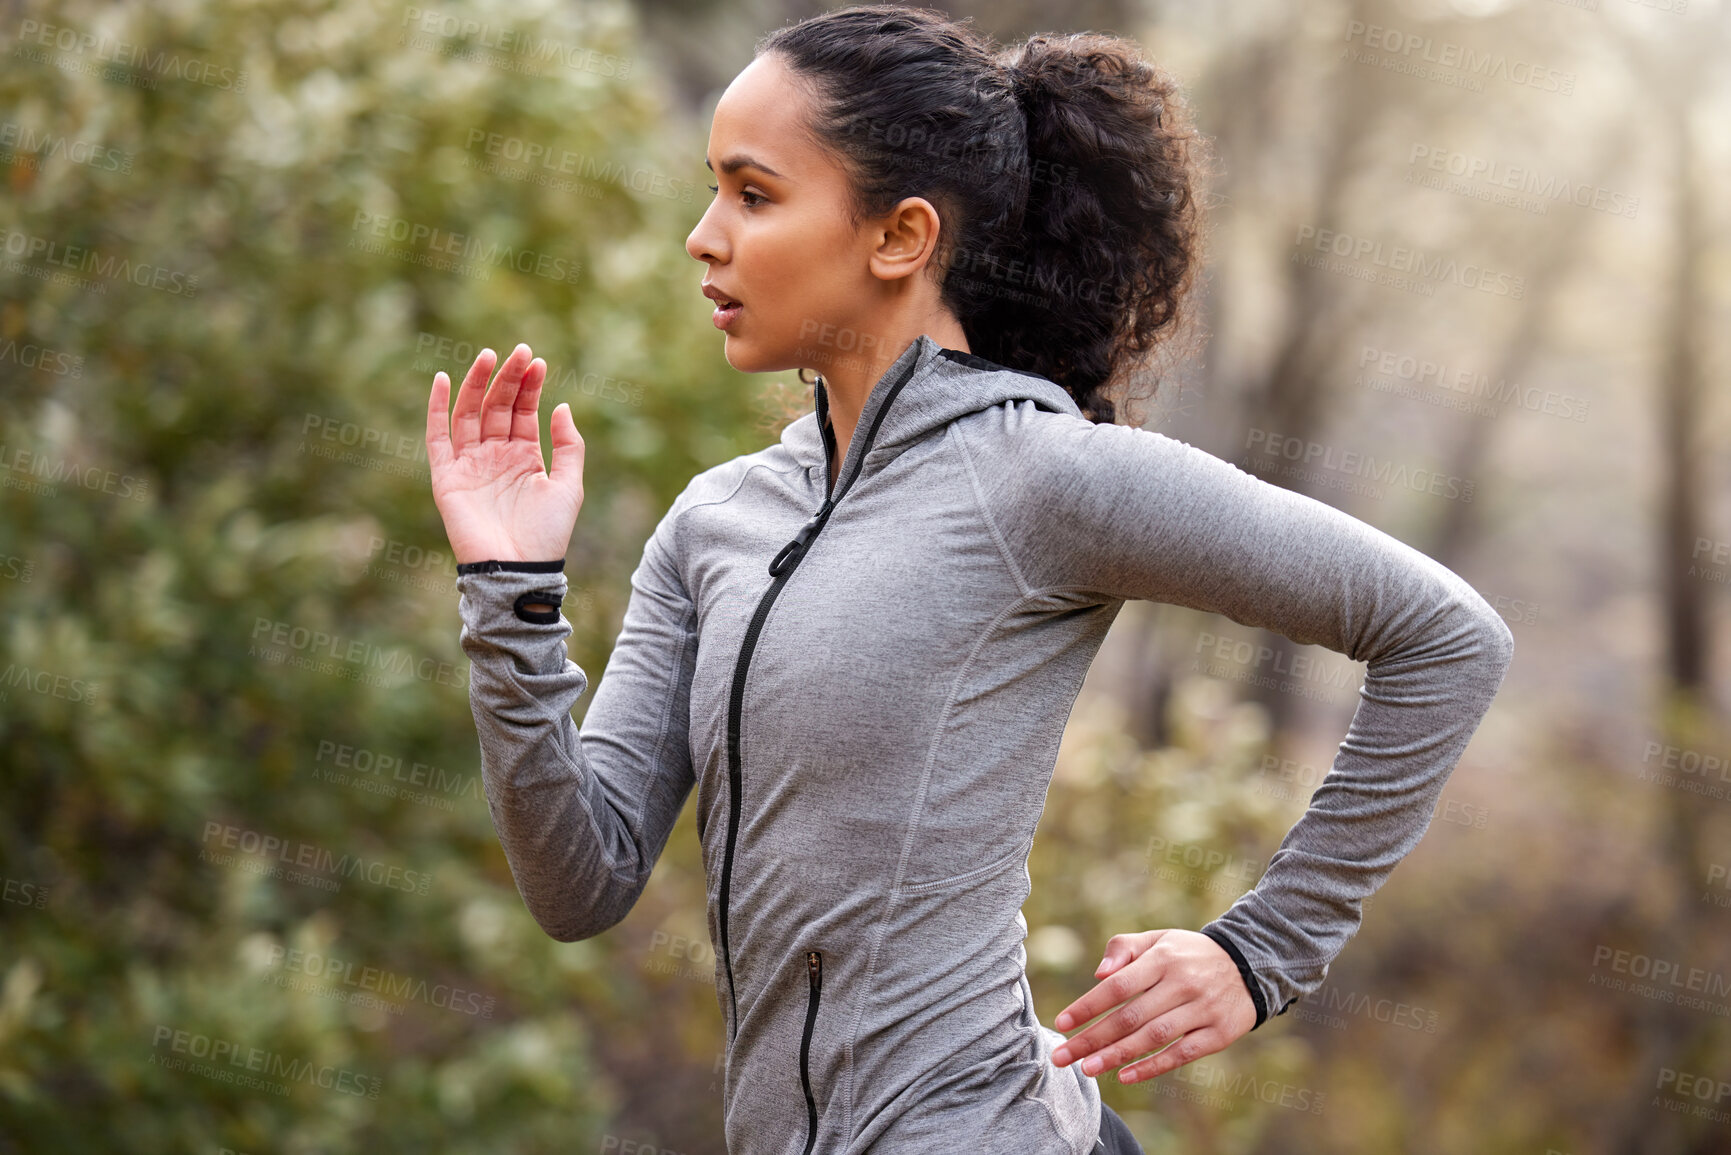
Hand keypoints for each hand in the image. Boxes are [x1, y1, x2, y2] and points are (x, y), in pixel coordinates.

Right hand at [426, 343, 584, 564]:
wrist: (518, 568)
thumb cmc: (547, 533)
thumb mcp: (569, 486)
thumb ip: (568, 447)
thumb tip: (561, 407)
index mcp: (525, 457)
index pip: (523, 411)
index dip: (529, 386)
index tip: (537, 361)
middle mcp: (496, 456)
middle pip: (497, 406)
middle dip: (508, 378)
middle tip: (519, 350)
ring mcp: (470, 465)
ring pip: (470, 414)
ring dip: (477, 384)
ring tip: (489, 356)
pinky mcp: (447, 477)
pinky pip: (438, 437)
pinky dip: (438, 408)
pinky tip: (446, 380)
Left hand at [1048, 929, 1257, 1083]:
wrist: (1250, 964)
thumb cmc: (1189, 954)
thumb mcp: (1159, 940)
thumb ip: (1124, 948)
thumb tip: (1099, 975)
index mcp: (1163, 959)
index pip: (1118, 986)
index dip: (1088, 1006)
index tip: (1062, 1022)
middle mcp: (1182, 984)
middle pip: (1130, 1016)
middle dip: (1093, 1038)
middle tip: (1064, 1056)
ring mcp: (1203, 1010)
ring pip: (1153, 1038)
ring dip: (1117, 1055)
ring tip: (1087, 1068)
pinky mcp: (1219, 1034)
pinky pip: (1181, 1054)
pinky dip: (1152, 1067)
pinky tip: (1125, 1076)